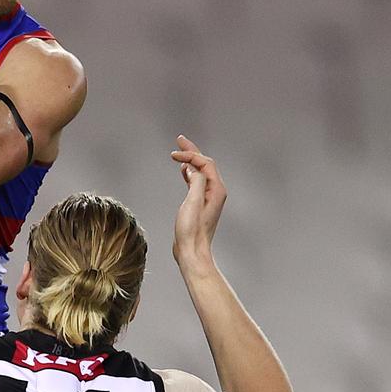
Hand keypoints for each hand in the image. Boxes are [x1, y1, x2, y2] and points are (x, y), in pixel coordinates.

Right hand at [170, 135, 226, 268]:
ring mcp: (209, 198)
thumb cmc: (191, 231)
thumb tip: (192, 168)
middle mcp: (216, 192)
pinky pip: (197, 182)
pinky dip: (189, 173)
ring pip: (200, 172)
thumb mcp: (193, 202)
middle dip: (192, 152)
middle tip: (180, 139)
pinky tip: (182, 171)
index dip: (190, 155)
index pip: (205, 163)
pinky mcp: (200, 204)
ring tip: (179, 151)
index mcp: (217, 190)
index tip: (173, 155)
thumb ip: (196, 181)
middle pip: (205, 165)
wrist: (192, 251)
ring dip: (190, 160)